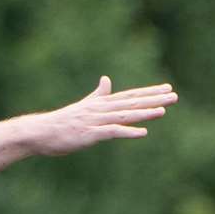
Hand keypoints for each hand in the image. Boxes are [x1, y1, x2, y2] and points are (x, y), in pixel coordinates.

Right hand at [28, 77, 177, 156]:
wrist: (39, 132)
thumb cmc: (61, 122)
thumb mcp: (82, 106)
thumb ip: (97, 95)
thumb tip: (106, 79)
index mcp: (100, 103)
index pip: (129, 95)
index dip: (149, 92)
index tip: (167, 88)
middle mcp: (100, 109)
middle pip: (131, 102)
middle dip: (153, 99)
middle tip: (174, 95)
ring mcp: (95, 121)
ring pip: (124, 115)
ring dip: (144, 113)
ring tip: (163, 111)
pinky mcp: (89, 134)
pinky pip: (112, 132)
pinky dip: (128, 132)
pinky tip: (143, 132)